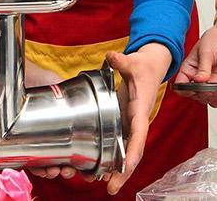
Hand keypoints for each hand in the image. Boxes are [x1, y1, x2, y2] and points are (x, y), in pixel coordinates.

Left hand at [24, 62, 85, 182]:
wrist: (23, 76)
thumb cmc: (44, 80)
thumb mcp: (65, 91)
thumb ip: (78, 102)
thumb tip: (95, 112)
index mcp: (69, 128)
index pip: (80, 152)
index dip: (85, 165)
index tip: (89, 172)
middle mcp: (54, 135)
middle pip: (64, 162)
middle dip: (68, 171)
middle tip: (68, 171)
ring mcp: (38, 140)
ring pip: (48, 164)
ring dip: (54, 172)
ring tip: (55, 170)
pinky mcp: (22, 141)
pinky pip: (29, 160)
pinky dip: (37, 167)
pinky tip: (42, 168)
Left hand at [100, 44, 171, 194]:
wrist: (146, 69)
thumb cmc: (140, 68)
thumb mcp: (132, 62)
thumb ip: (121, 61)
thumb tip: (112, 56)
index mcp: (140, 111)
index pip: (138, 134)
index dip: (132, 151)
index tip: (126, 166)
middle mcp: (135, 123)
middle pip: (132, 152)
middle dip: (123, 172)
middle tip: (111, 188)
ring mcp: (128, 126)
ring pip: (124, 152)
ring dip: (115, 170)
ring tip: (102, 185)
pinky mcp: (121, 124)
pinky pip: (117, 145)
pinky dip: (110, 158)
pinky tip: (98, 170)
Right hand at [174, 25, 216, 106]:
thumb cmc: (212, 41)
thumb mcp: (205, 52)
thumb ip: (203, 67)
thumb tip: (198, 80)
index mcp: (188, 69)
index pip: (180, 85)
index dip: (184, 89)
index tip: (193, 89)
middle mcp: (196, 77)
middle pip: (193, 94)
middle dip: (201, 94)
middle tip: (208, 89)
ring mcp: (208, 81)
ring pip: (205, 97)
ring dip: (210, 97)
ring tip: (213, 90)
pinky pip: (215, 96)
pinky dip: (215, 97)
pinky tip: (216, 91)